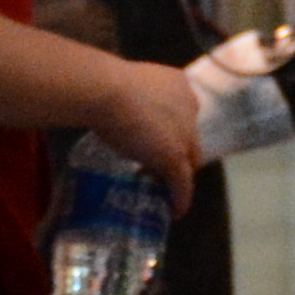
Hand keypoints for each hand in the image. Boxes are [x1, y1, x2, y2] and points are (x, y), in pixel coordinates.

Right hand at [99, 52, 207, 208]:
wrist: (106, 91)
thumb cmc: (104, 84)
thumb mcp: (123, 89)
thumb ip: (130, 101)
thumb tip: (113, 111)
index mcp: (178, 86)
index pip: (181, 115)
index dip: (170, 131)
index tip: (154, 141)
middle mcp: (189, 107)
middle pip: (189, 138)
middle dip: (177, 154)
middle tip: (157, 168)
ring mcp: (185, 133)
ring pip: (188, 161)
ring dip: (178, 177)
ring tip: (166, 191)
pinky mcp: (176, 156)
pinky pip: (183, 183)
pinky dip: (180, 198)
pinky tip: (174, 210)